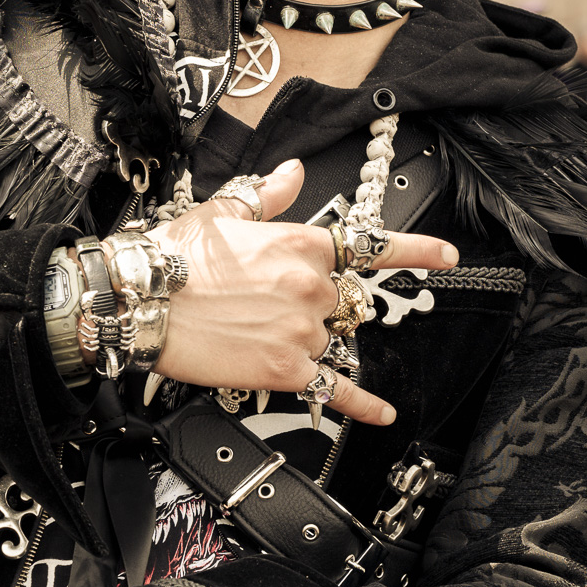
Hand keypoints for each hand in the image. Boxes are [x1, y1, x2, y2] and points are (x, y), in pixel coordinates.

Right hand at [146, 159, 458, 426]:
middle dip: (312, 308)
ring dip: (304, 342)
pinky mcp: (285, 369)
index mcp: (301, 242)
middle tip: (265, 308)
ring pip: (329, 341)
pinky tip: (381, 414)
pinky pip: (334, 390)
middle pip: (339, 303)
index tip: (448, 257)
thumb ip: (268, 195)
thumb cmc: (172, 258)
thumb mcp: (222, 212)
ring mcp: (302, 330)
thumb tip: (291, 172)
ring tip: (257, 336)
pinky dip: (362, 405)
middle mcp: (311, 286)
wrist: (138, 301)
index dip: (417, 251)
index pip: (372, 245)